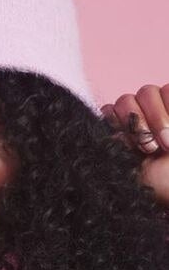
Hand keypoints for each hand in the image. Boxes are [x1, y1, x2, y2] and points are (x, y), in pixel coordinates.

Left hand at [100, 84, 168, 206]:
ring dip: (156, 118)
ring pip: (147, 92)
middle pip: (125, 100)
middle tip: (149, 148)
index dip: (115, 124)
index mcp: (121, 130)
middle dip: (136, 123)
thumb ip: (114, 146)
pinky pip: (168, 90)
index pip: (108, 111)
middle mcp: (138, 116)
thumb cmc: (156, 179)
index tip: (127, 144)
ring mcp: (159, 108)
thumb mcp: (127, 166)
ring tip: (166, 144)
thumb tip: (110, 133)